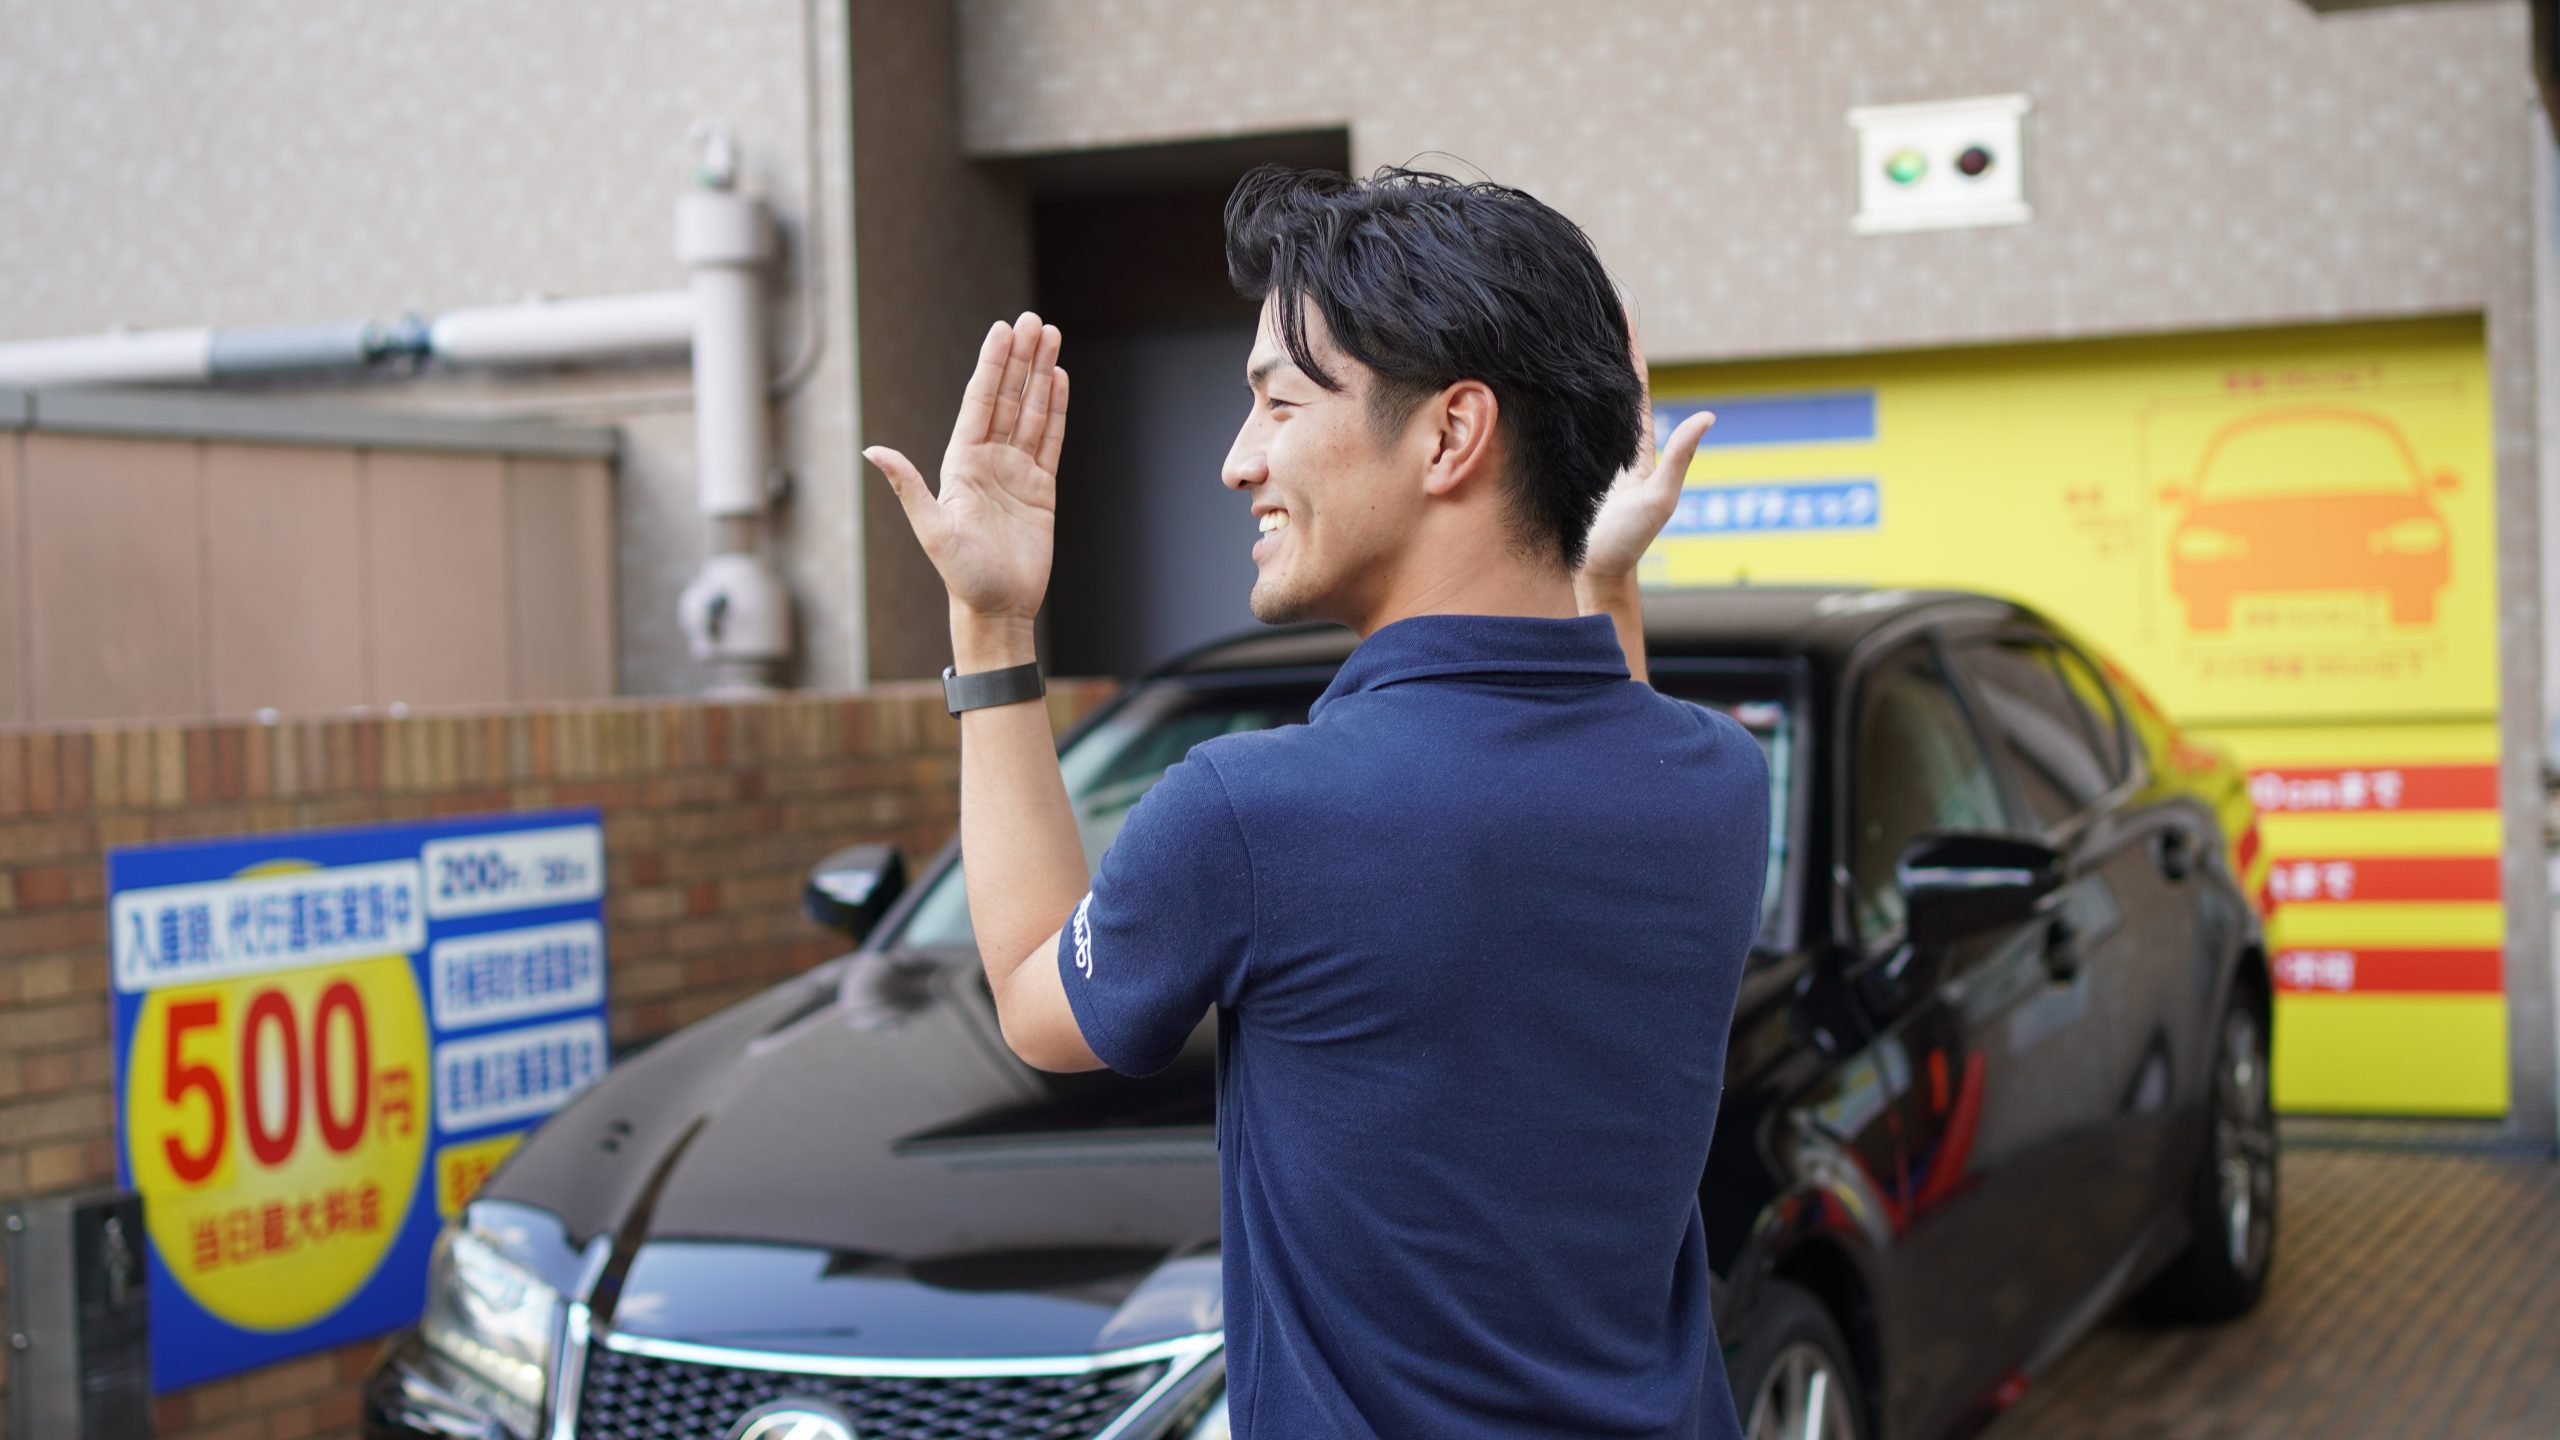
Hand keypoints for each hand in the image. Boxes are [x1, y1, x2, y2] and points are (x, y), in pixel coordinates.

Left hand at [864, 313, 1068, 623]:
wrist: (997, 607)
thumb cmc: (960, 575)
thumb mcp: (931, 531)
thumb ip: (909, 486)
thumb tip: (874, 450)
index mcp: (961, 462)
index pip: (980, 402)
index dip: (993, 365)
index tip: (1004, 331)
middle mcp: (988, 459)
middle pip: (1009, 397)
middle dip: (1021, 358)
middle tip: (1035, 321)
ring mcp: (1017, 471)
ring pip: (1032, 412)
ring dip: (1041, 374)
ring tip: (1052, 337)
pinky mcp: (1042, 488)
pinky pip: (1051, 440)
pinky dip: (1056, 409)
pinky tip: (1059, 381)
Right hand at [1578, 318, 1712, 583]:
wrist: (1594, 575)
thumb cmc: (1628, 543)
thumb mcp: (1659, 499)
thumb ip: (1681, 458)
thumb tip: (1708, 416)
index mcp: (1636, 443)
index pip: (1631, 382)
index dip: (1626, 344)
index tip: (1618, 307)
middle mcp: (1611, 441)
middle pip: (1606, 381)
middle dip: (1599, 342)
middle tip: (1586, 300)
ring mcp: (1588, 452)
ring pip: (1582, 398)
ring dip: (1576, 364)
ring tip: (1564, 326)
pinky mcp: (1566, 464)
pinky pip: (1560, 421)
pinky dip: (1554, 395)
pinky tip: (1539, 378)